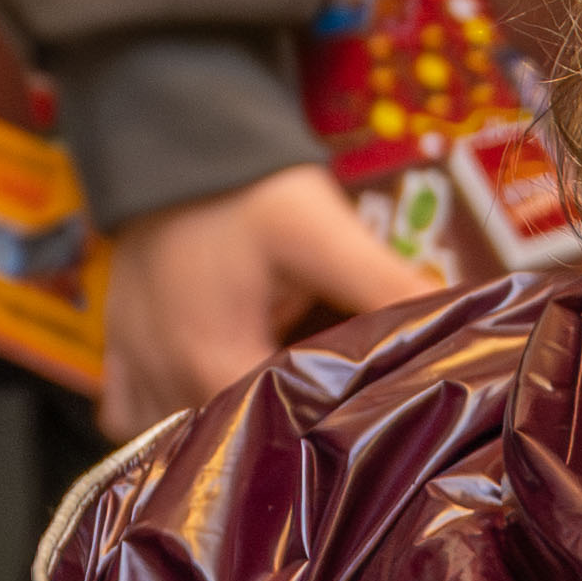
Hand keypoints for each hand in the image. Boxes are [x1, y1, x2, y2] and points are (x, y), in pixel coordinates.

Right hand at [94, 155, 427, 442]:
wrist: (166, 131)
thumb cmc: (243, 186)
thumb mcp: (321, 232)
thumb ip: (386, 284)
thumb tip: (464, 318)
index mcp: (213, 357)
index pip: (270, 441)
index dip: (320, 446)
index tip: (358, 439)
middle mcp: (164, 374)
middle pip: (224, 448)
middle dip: (275, 449)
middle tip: (328, 437)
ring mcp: (133, 361)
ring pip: (173, 440)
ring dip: (218, 439)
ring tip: (271, 425)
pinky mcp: (117, 343)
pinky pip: (128, 415)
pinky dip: (161, 420)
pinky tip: (201, 403)